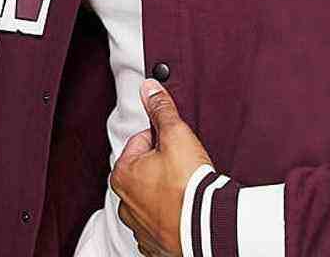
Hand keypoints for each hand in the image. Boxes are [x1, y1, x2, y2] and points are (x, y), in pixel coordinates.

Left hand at [109, 78, 213, 256]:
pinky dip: (171, 214)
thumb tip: (149, 88)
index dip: (164, 140)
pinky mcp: (153, 243)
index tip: (178, 149)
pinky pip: (160, 221)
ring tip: (186, 189)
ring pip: (152, 195)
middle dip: (163, 165)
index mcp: (122, 173)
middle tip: (184, 168)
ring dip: (167, 190)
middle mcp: (124, 202)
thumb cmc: (188, 183)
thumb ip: (161, 109)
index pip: (142, 140)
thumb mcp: (176, 134)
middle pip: (146, 168)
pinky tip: (185, 209)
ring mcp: (138, 226)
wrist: (207, 226)